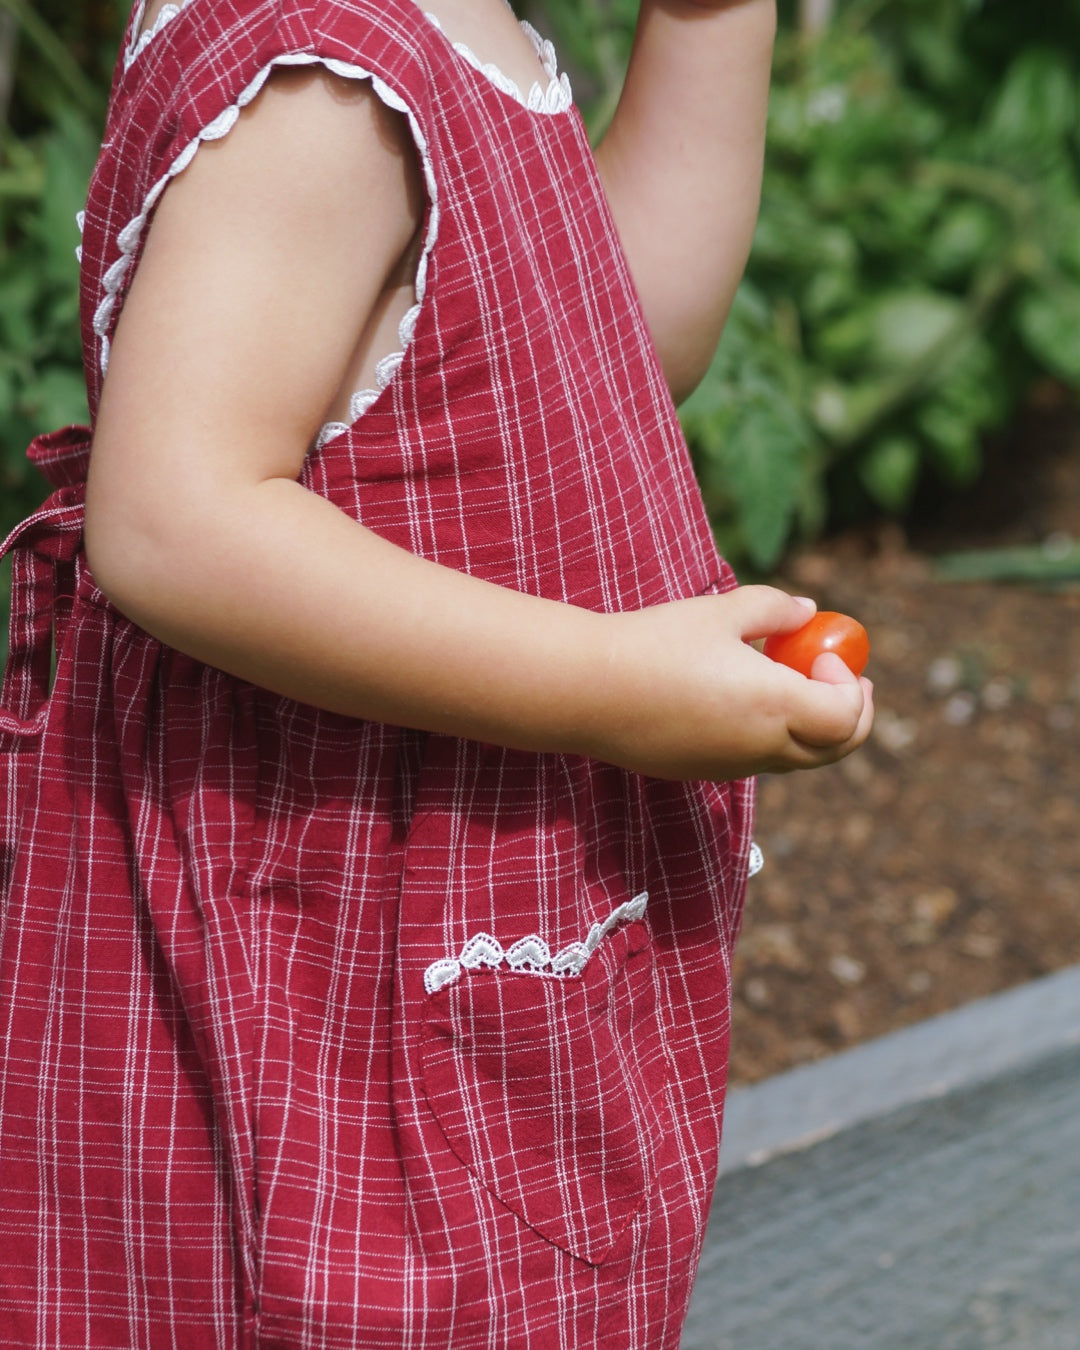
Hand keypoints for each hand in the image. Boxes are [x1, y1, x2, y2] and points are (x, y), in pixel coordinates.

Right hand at [588, 586, 873, 781]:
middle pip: (836, 749)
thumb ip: (774, 610)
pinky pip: (761, 760)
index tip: (826, 653)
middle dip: (852, 715)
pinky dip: (776, 735)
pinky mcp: (706, 772)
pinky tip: (745, 697)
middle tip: (846, 680)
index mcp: (775, 705)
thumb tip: (809, 611)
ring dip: (814, 725)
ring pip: (800, 758)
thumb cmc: (654, 643)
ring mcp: (734, 766)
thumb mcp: (720, 612)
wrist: (588, 690)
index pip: (845, 715)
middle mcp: (762, 746)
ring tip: (791, 681)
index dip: (849, 685)